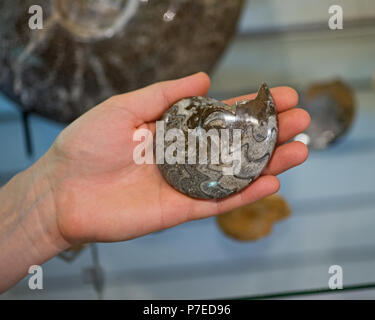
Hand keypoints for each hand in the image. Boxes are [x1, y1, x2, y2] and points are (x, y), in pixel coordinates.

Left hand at [47, 72, 309, 243]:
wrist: (62, 190)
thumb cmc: (86, 144)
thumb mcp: (126, 107)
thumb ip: (166, 95)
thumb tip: (205, 78)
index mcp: (173, 130)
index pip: (220, 117)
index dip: (250, 107)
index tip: (280, 97)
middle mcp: (184, 156)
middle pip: (234, 145)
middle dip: (268, 133)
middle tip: (301, 121)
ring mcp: (184, 184)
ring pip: (234, 174)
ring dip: (267, 163)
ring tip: (299, 150)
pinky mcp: (180, 210)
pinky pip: (219, 201)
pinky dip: (246, 193)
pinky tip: (272, 182)